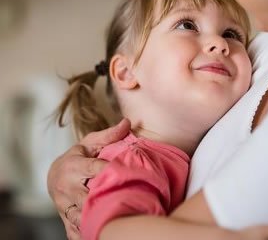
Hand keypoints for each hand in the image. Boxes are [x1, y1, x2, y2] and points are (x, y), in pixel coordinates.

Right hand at [47, 118, 130, 239]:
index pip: (94, 169)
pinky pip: (75, 232)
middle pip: (87, 196)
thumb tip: (127, 122)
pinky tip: (103, 232)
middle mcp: (66, 187)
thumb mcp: (91, 142)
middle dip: (104, 198)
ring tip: (118, 217)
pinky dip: (87, 233)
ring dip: (96, 218)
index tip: (129, 172)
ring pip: (80, 216)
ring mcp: (64, 205)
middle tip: (128, 198)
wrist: (54, 175)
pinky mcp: (65, 219)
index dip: (111, 171)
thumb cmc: (78, 156)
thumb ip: (109, 134)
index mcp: (73, 165)